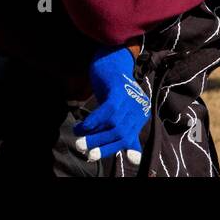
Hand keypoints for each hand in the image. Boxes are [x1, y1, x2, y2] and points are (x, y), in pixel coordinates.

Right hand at [73, 46, 149, 163]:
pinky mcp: (120, 88)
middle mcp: (139, 106)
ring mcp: (131, 97)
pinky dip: (95, 120)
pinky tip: (83, 126)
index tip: (93, 156)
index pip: (127, 139)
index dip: (110, 149)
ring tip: (79, 138)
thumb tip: (134, 160)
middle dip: (101, 145)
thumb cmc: (112, 88)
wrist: (110, 59)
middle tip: (83, 150)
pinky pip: (109, 110)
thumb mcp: (119, 111)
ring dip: (95, 134)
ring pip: (114, 123)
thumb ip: (124, 133)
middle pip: (121, 133)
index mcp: (140, 114)